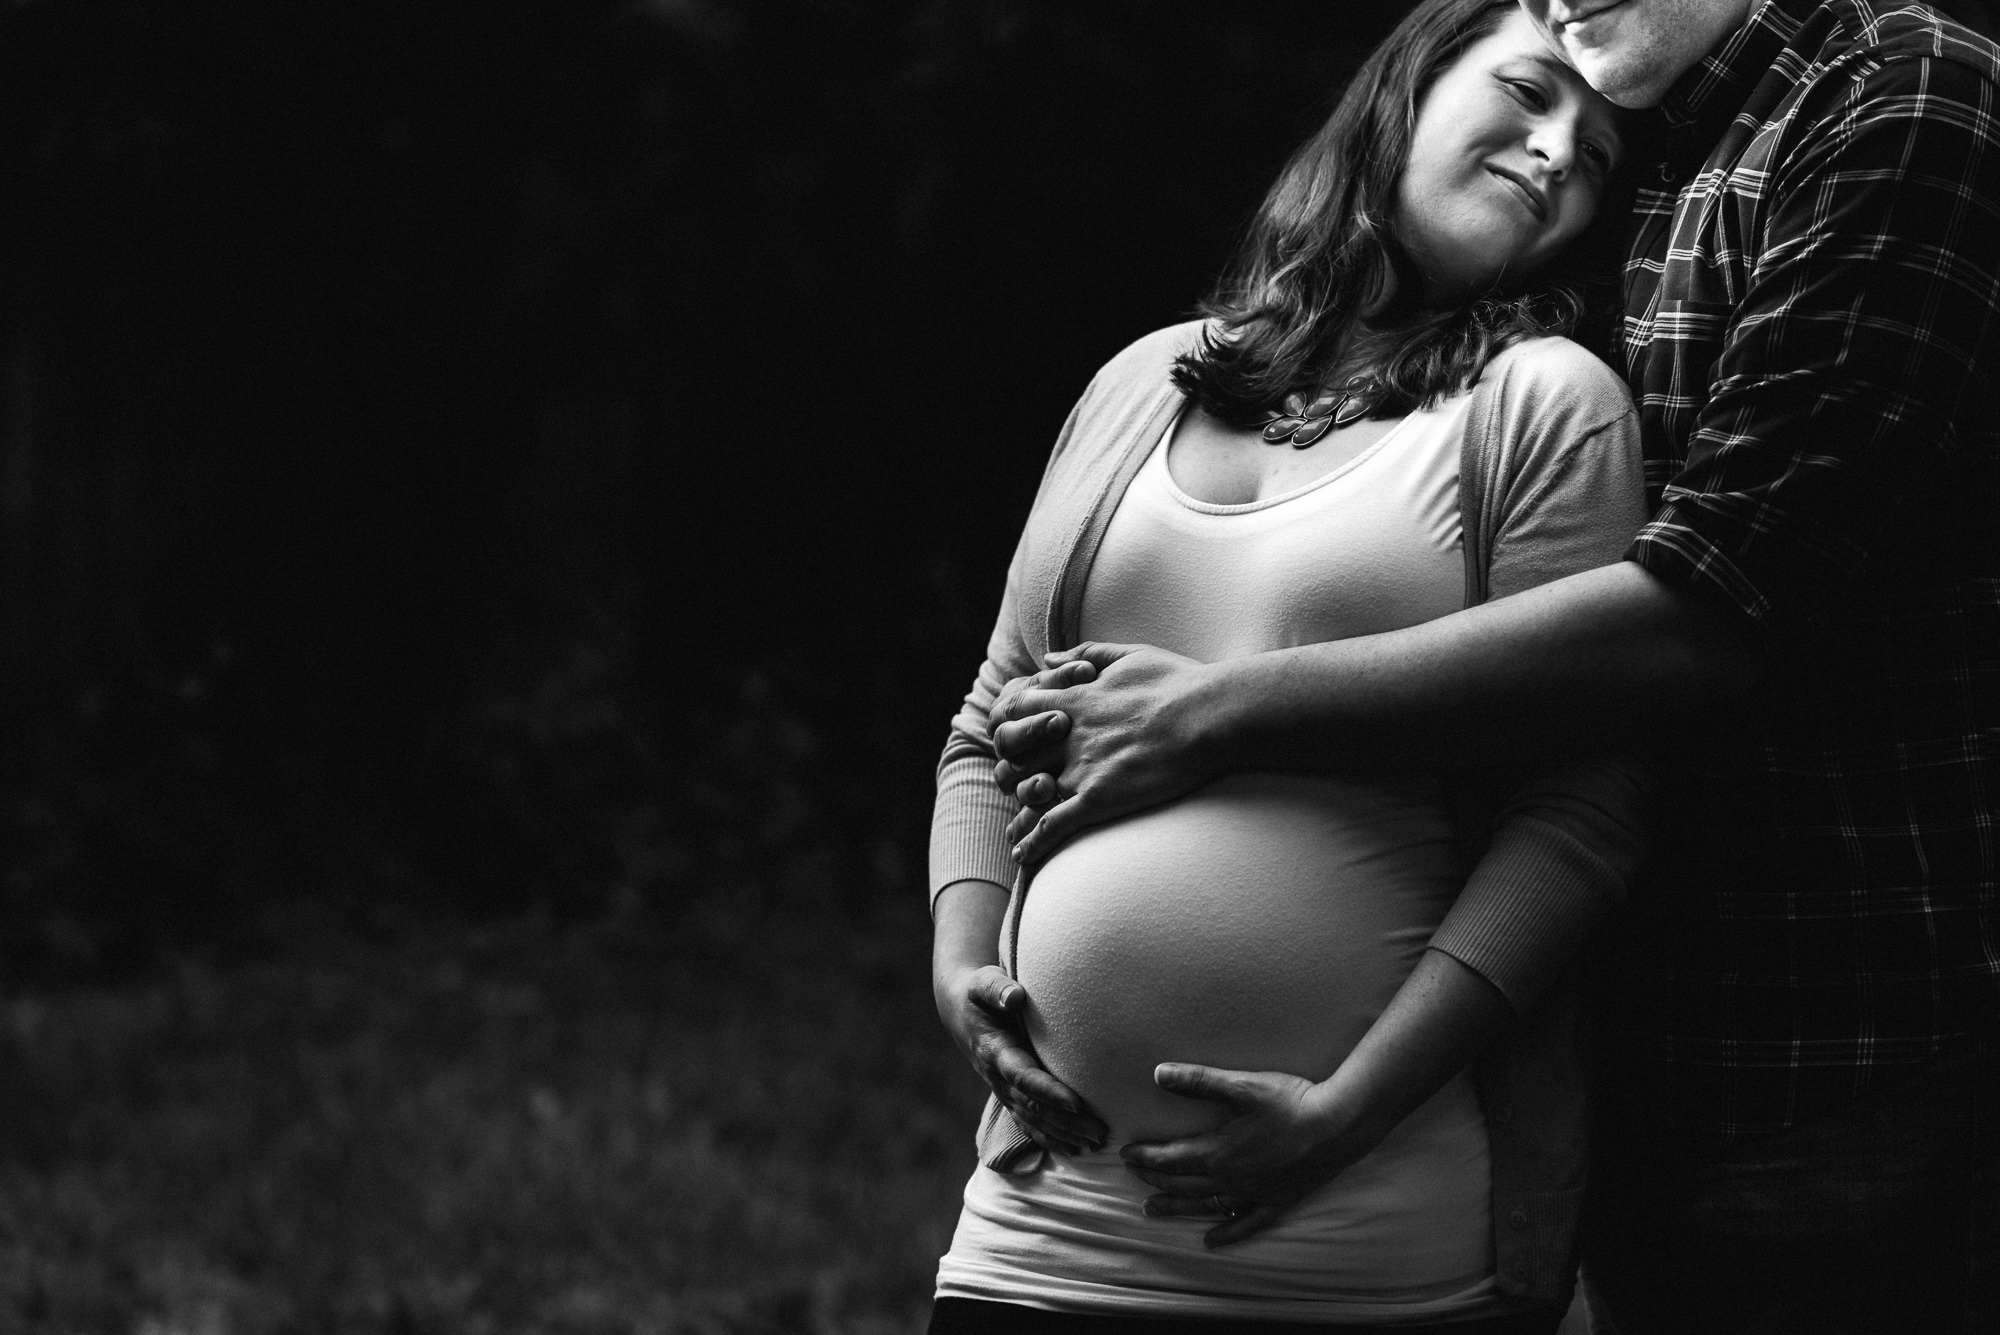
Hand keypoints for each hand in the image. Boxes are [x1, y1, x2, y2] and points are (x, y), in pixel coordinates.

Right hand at [937, 963, 1106, 1154]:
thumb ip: (996, 988)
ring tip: (1096, 1144)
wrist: (960, 1011)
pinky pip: (1028, 1123)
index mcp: (994, 1051)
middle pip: (1034, 1106)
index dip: (1048, 1092)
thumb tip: (1015, 996)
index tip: (1076, 1103)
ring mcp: (1002, 1090)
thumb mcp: (983, 983)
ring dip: (1064, 1135)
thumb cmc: (977, 992)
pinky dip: (1050, 1139)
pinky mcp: (1008, 1095)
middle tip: (1100, 1131)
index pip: (1023, 1077)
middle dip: (1066, 1122)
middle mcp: (998, 1077)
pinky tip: (1074, 1150)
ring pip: (1034, 1120)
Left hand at [990, 643, 1222, 864]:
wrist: (1209, 716)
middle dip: (1011, 771)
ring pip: (1028, 795)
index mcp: (1073, 700)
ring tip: (1014, 833)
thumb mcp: (1130, 655)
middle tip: (1016, 787)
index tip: (1016, 740)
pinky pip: (1053, 826)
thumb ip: (1086, 653)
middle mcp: (1067, 736)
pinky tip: (1024, 856)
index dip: (1009, 726)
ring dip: (1019, 814)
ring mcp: (1081, 769)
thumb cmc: (1179, 683)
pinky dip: (1034, 842)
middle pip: (1014, 756)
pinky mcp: (1099, 799)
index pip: (1014, 712)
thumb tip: (1048, 659)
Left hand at [1119, 1063, 1379, 1247]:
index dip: (1145, 1157)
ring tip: (1154, 1210)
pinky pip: (1246, 1224)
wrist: (1336, 1128)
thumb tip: (1159, 1073)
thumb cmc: (1289, 1104)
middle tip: (1136, 1178)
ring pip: (1205, 1206)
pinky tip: (1212, 1241)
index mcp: (1218, 1152)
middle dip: (1156, 1180)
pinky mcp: (1277, 1202)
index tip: (1126, 1154)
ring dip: (1178, 1207)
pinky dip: (1226, 1233)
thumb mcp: (1240, 1085)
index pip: (1170, 1159)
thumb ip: (1198, 1080)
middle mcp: (1230, 1179)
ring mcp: (1253, 1195)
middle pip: (1183, 1184)